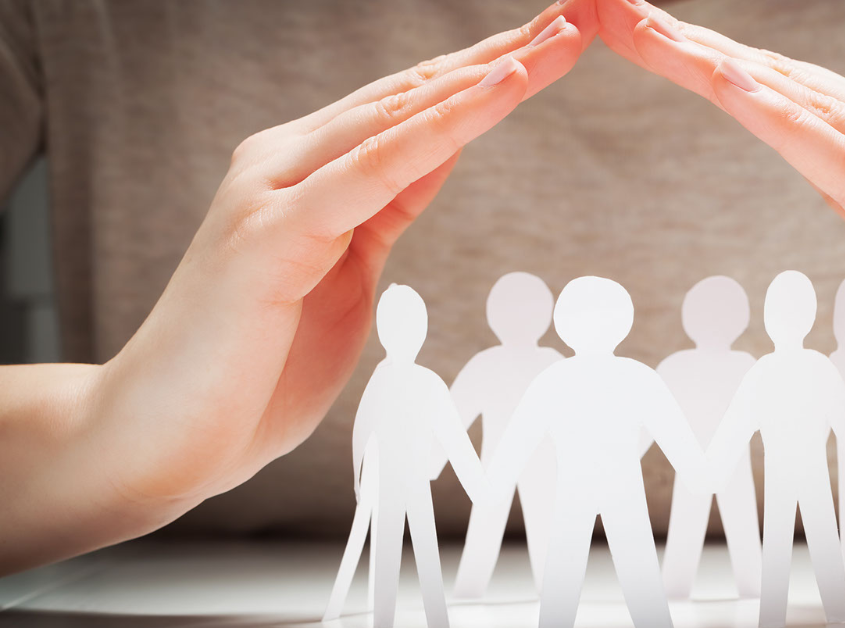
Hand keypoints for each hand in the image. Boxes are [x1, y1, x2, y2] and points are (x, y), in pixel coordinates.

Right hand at [0, 2, 595, 574]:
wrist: (163, 437)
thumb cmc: (256, 365)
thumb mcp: (344, 268)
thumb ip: (382, 206)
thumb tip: (438, 153)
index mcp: (304, 170)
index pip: (410, 107)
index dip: (486, 75)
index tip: (554, 47)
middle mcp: (285, 162)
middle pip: (412, 95)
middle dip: (502, 56)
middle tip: (579, 20)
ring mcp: (272, 192)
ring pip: (398, 116)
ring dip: (487, 75)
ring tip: (558, 41)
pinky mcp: (269, 236)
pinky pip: (373, 172)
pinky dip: (439, 130)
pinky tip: (497, 92)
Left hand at [596, 0, 844, 560]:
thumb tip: (836, 185)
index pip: (779, 95)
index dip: (699, 60)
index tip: (625, 33)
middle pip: (782, 83)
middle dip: (690, 45)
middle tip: (608, 6)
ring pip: (812, 110)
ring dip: (725, 67)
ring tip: (650, 29)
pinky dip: (796, 128)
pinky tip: (742, 89)